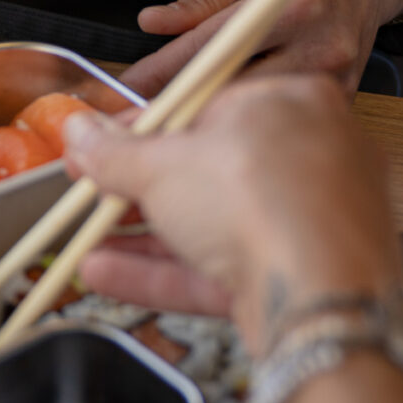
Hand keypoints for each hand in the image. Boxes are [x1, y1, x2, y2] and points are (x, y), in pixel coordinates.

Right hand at [62, 78, 402, 402]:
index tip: (101, 144)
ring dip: (146, 237)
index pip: (205, 107)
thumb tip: (80, 133)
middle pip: (210, 171)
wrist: (322, 300)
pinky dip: (169, 273)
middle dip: (141, 189)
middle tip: (91, 194)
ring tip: (88, 243)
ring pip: (216, 225)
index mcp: (292, 101)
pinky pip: (228, 269)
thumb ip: (113, 152)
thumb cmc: (261, 202)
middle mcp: (314, 157)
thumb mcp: (161, 165)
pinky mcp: (303, 281)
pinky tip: (109, 274)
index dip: (143, 128)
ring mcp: (312, 224)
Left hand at [121, 0, 402, 101]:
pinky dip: (253, 122)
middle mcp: (318, 42)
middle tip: (143, 117)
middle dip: (184, 105)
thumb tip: (154, 22)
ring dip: (216, 120)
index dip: (165, 68)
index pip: (213, 44)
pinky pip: (286, 117)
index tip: (132, 86)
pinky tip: (227, 126)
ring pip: (259, 111)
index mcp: (292, 0)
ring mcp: (335, 75)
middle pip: (236, 88)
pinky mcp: (343, 96)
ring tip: (176, 125)